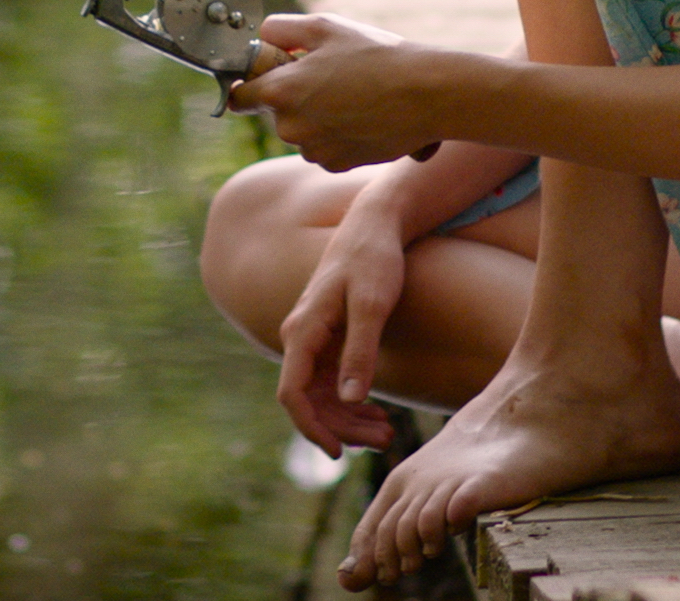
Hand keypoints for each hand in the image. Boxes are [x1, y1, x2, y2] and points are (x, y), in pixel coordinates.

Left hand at [231, 14, 455, 171]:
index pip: (239, 97)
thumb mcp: (325, 26)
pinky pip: (325, 147)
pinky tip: (363, 115)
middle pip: (276, 112)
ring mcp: (314, 151)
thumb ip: (281, 29)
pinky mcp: (338, 165)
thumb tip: (263, 38)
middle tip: (328, 75)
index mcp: (280, 92)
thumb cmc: (377, 56)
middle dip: (293, 96)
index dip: (250, 82)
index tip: (266, 73)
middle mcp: (290, 128)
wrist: (426, 95)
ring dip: (317, 116)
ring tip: (353, 94)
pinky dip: (337, 134)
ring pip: (302, 131)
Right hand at [277, 208, 407, 453]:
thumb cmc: (375, 260)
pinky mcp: (328, 338)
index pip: (293, 393)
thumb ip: (360, 352)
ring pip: (321, 395)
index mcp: (303, 331)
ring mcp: (312, 340)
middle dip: (341, 428)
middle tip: (383, 441)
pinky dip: (352, 403)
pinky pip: (331, 382)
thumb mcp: (373, 306)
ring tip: (386, 434)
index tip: (337, 453)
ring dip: (349, 419)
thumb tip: (352, 399)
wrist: (377, 224)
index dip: (311, 428)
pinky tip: (378, 414)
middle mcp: (300, 338)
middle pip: (308, 401)